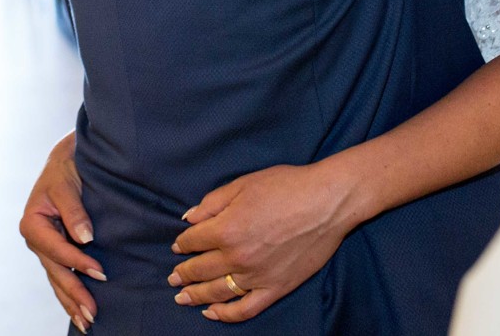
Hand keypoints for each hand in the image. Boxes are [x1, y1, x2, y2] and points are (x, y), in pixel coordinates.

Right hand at [18, 133, 102, 332]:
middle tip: (93, 313)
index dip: (78, 263)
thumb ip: (74, 210)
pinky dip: (70, 295)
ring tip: (88, 322)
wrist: (66, 160)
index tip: (101, 273)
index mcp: (32, 223)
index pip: (57, 249)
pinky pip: (61, 276)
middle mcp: (36, 239)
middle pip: (56, 272)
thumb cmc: (65, 168)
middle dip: (75, 293)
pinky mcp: (56, 251)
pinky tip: (79, 312)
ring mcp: (45, 248)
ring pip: (58, 280)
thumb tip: (85, 238)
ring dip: (72, 302)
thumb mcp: (65, 184)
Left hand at [169, 159, 361, 321]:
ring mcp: (256, 276)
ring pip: (217, 292)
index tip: (177, 246)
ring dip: (195, 295)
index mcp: (227, 228)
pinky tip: (212, 312)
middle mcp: (237, 256)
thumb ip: (212, 203)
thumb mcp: (243, 184)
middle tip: (173, 278)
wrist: (327, 202)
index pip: (193, 241)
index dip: (182, 243)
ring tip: (182, 297)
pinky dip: (226, 314)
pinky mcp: (276, 288)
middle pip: (200, 269)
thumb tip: (188, 219)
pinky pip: (246, 308)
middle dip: (182, 273)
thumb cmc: (286, 186)